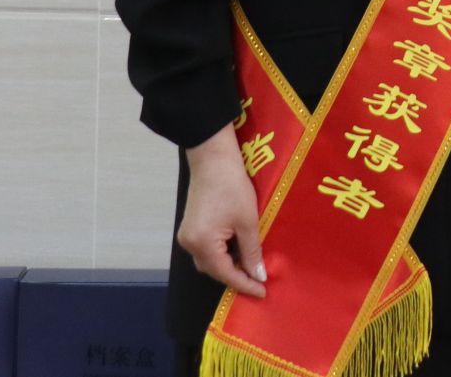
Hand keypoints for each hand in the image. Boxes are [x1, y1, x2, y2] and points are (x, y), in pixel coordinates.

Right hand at [178, 124, 266, 297]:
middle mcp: (189, 244)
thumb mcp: (247, 221)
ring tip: (251, 266)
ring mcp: (187, 236)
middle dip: (237, 276)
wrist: (213, 158)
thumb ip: (252, 252)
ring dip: (230, 264)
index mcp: (202, 244)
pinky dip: (222, 253)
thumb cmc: (233, 187)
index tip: (263, 292)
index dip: (245, 284)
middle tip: (259, 279)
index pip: (225, 274)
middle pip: (214, 270)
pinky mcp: (190, 227)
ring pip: (210, 261)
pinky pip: (207, 249)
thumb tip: (258, 276)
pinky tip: (238, 251)